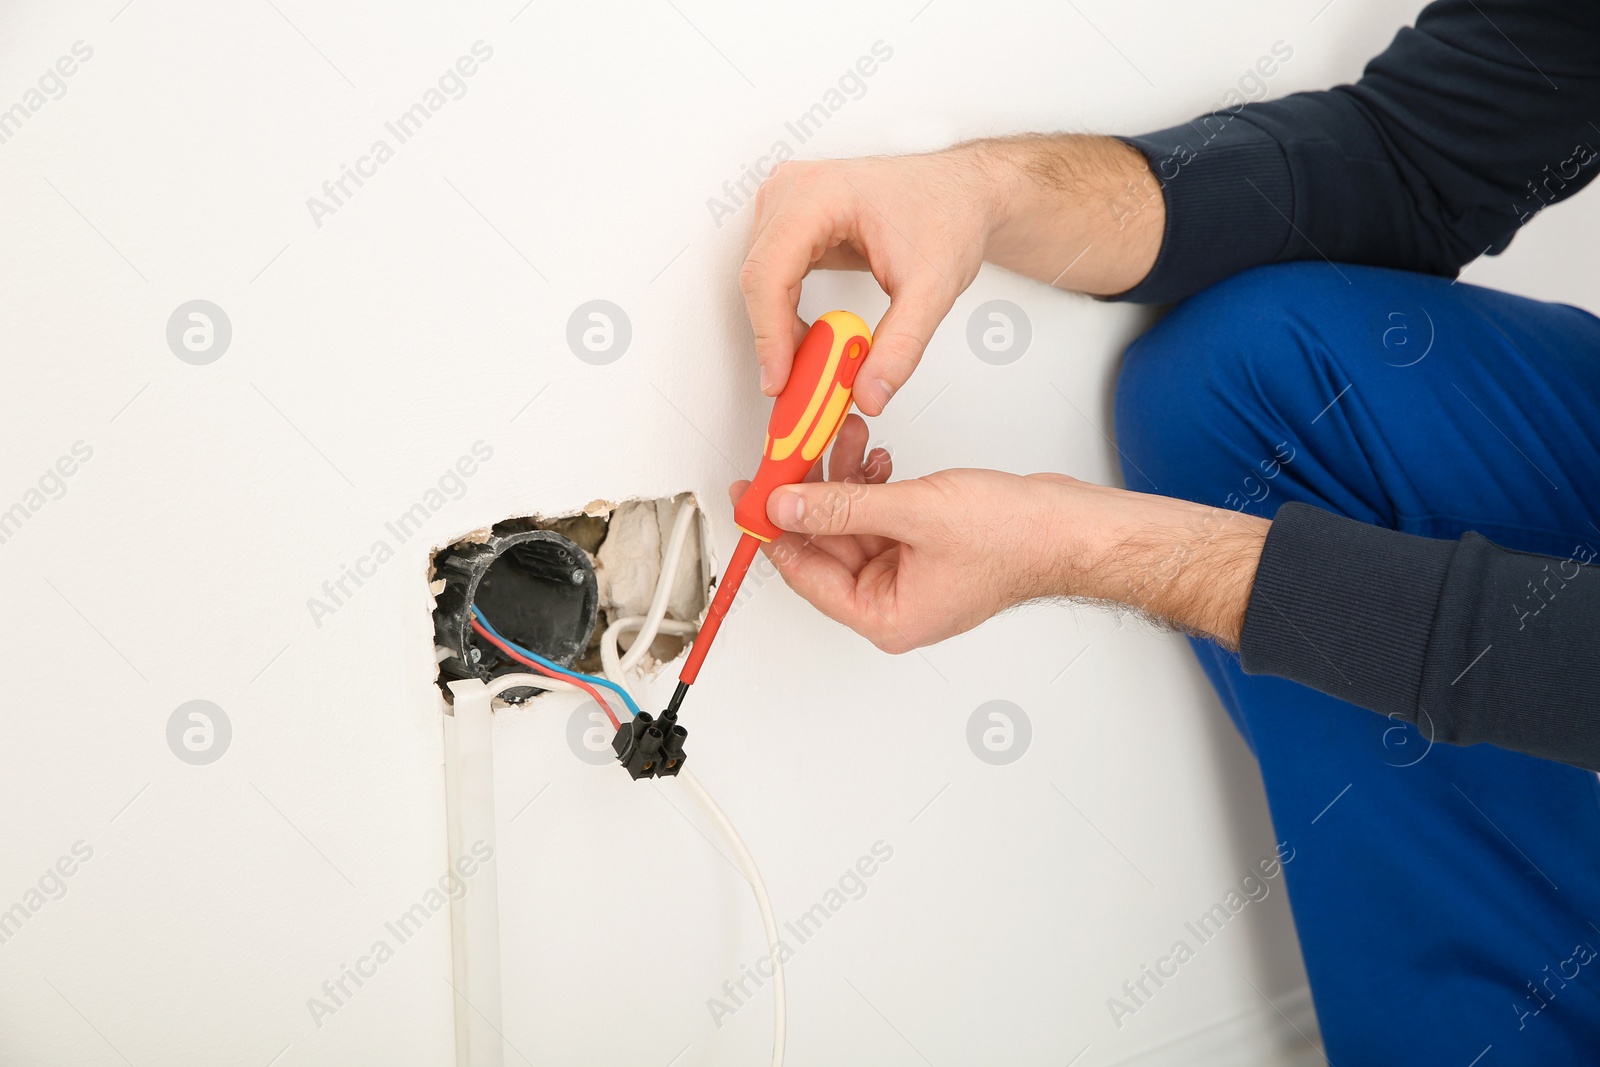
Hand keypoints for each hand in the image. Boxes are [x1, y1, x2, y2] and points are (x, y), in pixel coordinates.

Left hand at [732, 419, 1269, 652]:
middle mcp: (892, 602)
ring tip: (842, 438)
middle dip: (811, 493)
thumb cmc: (1015, 538)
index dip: (774, 530)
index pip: (806, 574)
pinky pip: (878, 515)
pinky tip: (874, 456)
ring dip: (842, 480)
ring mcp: (908, 574)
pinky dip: (870, 483)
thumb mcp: (912, 513)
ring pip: (849, 523)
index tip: (751, 492)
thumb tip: (784, 506)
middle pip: (824, 546)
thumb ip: (841, 508)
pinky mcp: (923, 546)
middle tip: (791, 450)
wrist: (1070, 526)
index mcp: (884, 616)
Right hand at [739, 152, 995, 414]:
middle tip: (802, 388)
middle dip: (778, 342)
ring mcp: (787, 205)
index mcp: (819, 194)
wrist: (962, 192)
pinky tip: (816, 340)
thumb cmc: (948, 214)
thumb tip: (868, 394)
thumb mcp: (932, 288)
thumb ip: (901, 347)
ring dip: (783, 332)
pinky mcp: (792, 224)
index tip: (780, 380)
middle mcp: (793, 192)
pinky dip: (789, 317)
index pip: (769, 272)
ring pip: (762, 284)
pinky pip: (774, 279)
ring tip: (819, 365)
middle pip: (760, 281)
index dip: (770, 334)